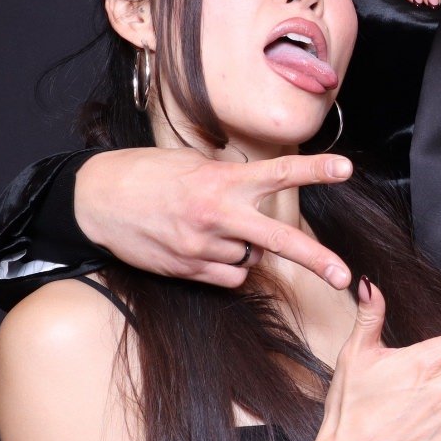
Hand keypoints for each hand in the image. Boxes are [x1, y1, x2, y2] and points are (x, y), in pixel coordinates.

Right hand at [75, 148, 353, 288]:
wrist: (94, 201)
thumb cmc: (147, 175)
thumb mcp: (194, 163)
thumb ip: (232, 179)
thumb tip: (261, 195)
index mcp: (222, 180)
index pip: (278, 173)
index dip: (315, 171)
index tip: (346, 169)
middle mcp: (216, 215)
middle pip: (278, 241)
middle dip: (315, 258)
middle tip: (345, 276)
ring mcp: (201, 246)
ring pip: (251, 259)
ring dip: (247, 248)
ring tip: (214, 228)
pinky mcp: (187, 269)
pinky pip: (231, 277)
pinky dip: (229, 267)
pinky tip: (205, 248)